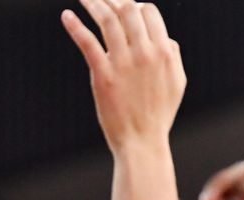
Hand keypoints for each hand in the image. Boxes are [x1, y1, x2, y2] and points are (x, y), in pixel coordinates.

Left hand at [63, 0, 185, 151]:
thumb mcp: (177, 82)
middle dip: (113, 0)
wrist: (142, 141)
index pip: (148, 12)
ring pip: (107, 20)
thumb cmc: (158, 114)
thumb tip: (164, 37)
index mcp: (164, 50)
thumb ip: (173, 55)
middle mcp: (145, 52)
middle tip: (100, 0)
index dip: (135, 6)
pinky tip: (66, 15)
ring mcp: (124, 63)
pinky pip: (88, 42)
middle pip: (128, 10)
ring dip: (94, 3)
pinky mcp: (103, 75)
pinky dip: (75, 26)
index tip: (122, 8)